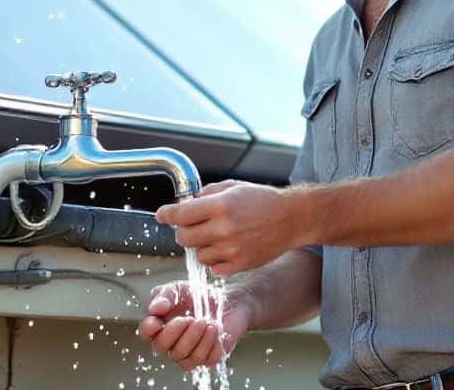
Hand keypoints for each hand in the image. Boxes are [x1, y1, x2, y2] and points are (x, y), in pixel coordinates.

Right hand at [136, 281, 250, 370]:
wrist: (227, 299)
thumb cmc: (198, 295)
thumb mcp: (178, 289)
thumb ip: (164, 295)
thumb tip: (155, 309)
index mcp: (160, 325)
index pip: (146, 333)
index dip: (148, 329)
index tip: (156, 321)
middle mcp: (171, 343)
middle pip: (162, 347)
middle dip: (176, 332)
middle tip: (191, 318)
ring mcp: (189, 354)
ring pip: (184, 358)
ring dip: (196, 338)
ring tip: (207, 321)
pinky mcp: (209, 358)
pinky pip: (206, 360)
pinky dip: (212, 344)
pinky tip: (216, 330)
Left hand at [154, 180, 306, 275]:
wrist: (291, 218)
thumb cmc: (263, 200)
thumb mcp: (234, 187)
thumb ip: (207, 194)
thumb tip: (186, 203)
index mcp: (220, 206)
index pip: (180, 214)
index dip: (167, 214)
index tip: (162, 215)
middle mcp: (224, 228)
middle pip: (183, 238)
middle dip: (184, 231)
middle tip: (193, 225)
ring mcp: (231, 249)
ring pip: (197, 255)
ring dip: (201, 246)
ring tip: (216, 236)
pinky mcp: (240, 264)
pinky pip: (214, 267)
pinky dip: (216, 259)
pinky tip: (227, 247)